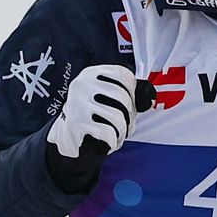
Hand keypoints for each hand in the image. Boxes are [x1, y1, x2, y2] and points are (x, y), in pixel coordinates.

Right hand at [46, 62, 138, 181]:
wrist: (67, 135)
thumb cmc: (92, 114)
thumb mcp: (103, 96)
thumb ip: (124, 93)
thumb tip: (149, 98)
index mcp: (91, 74)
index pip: (123, 75)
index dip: (134, 91)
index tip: (132, 104)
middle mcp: (82, 84)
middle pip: (122, 97)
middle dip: (130, 115)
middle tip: (127, 125)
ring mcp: (78, 103)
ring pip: (117, 116)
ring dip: (123, 130)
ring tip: (120, 135)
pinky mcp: (77, 123)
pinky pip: (108, 132)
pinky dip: (114, 141)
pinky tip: (111, 142)